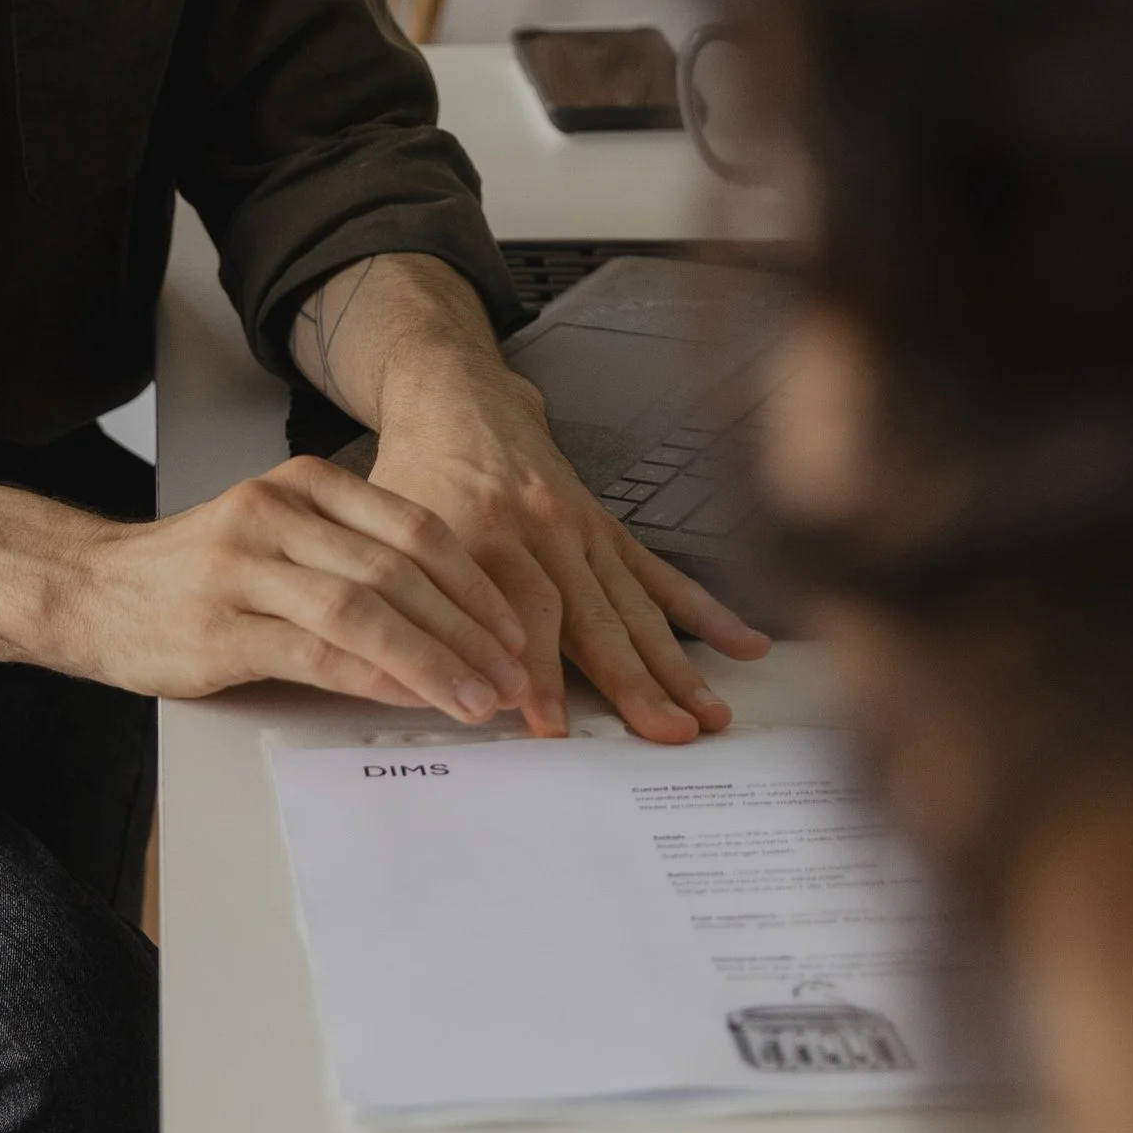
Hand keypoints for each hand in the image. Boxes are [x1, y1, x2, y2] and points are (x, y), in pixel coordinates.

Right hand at [55, 458, 533, 720]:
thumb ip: (351, 561)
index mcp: (302, 484)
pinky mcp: (222, 628)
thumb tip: (448, 621)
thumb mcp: (277, 538)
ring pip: (367, 610)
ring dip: (436, 660)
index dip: (476, 583)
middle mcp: (277, 512)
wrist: (89, 590)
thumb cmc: (192, 573)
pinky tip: (412, 696)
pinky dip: (376, 676)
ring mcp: (246, 567)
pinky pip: (318, 651)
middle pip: (401, 570)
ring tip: (478, 698)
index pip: (415, 528)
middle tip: (513, 675)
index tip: (514, 629)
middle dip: (470, 630)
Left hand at [367, 377, 767, 743]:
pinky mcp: (606, 528)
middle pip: (592, 615)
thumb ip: (410, 599)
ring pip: (634, 605)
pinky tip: (744, 645)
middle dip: (632, 681)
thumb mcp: (388, 528)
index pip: (519, 611)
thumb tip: (422, 680)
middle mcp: (539, 531)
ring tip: (709, 715)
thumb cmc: (418, 473)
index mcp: (479, 532)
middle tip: (665, 732)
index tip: (552, 725)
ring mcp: (580, 530)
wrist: (457, 399)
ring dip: (675, 664)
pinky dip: (704, 611)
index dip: (537, 671)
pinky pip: (659, 574)